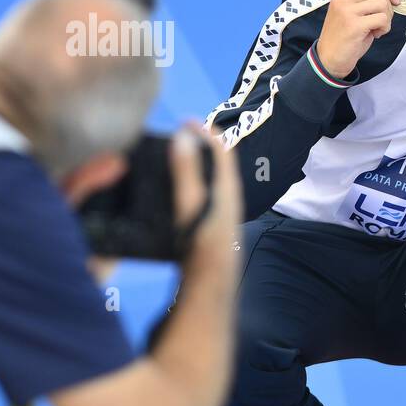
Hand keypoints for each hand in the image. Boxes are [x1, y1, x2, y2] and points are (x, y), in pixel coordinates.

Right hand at [170, 122, 241, 275]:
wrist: (210, 285)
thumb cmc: (202, 243)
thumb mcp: (192, 204)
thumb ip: (188, 172)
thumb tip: (185, 137)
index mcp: (227, 189)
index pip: (222, 151)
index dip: (206, 132)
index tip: (186, 120)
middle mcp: (229, 198)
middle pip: (218, 163)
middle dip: (201, 146)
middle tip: (180, 133)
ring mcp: (222, 213)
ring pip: (212, 180)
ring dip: (197, 165)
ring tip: (177, 155)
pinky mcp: (213, 225)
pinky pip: (205, 194)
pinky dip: (194, 183)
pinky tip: (179, 190)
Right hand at [315, 0, 401, 78]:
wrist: (329, 58)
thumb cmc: (344, 37)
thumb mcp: (352, 12)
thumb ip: (365, 1)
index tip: (394, 0)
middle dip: (388, 7)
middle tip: (381, 21)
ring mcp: (348, 11)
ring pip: (382, 4)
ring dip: (386, 19)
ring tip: (377, 28)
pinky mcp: (354, 25)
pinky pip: (382, 19)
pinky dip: (385, 28)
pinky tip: (376, 34)